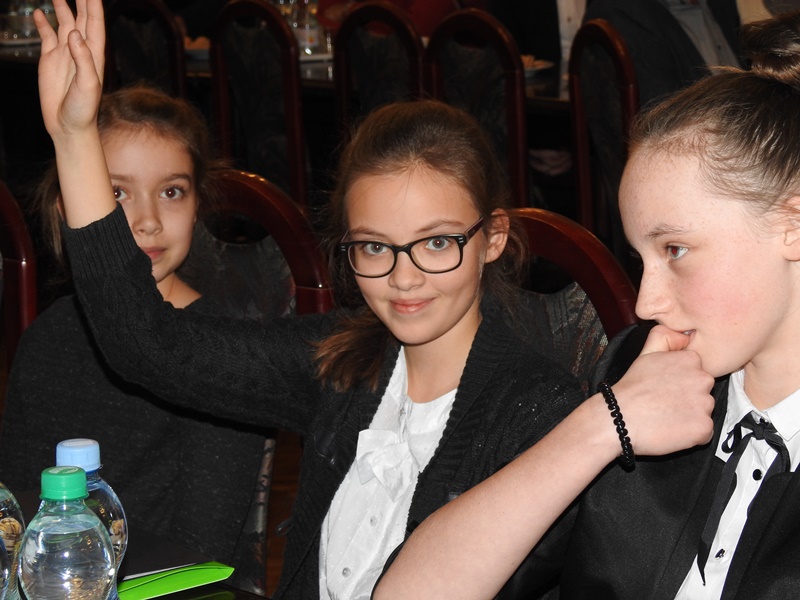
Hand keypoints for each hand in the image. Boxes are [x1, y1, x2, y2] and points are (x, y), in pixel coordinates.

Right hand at [36, 0, 104, 138]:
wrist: (68, 126)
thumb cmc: (83, 109)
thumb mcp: (88, 84)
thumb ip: (83, 59)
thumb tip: (74, 33)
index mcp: (94, 54)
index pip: (95, 22)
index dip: (93, 4)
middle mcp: (80, 50)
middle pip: (81, 17)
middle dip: (80, 0)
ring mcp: (65, 53)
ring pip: (64, 23)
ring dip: (62, 7)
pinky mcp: (50, 60)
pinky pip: (47, 36)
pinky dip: (42, 23)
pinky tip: (38, 12)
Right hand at [611, 325, 714, 455]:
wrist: (618, 418)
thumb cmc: (630, 388)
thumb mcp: (645, 353)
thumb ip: (664, 337)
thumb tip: (683, 335)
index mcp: (691, 359)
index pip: (697, 372)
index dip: (680, 382)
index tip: (664, 389)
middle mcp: (703, 379)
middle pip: (703, 391)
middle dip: (689, 398)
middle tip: (664, 404)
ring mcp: (704, 404)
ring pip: (703, 411)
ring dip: (690, 416)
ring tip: (665, 417)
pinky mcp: (703, 427)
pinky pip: (704, 432)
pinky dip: (691, 435)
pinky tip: (671, 430)